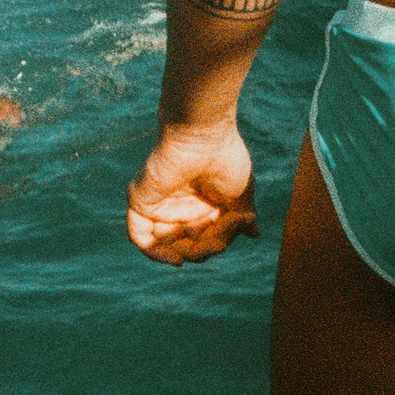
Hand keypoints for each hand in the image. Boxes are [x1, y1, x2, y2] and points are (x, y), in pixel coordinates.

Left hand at [127, 123, 259, 263]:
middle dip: (209, 246)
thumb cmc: (225, 157)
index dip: (224, 238)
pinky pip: (140, 236)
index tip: (241, 220)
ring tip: (206, 244)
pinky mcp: (141, 202)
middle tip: (226, 230)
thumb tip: (254, 234)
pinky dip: (156, 254)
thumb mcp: (240, 194)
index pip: (208, 237)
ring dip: (188, 253)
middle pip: (189, 245)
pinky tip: (176, 259)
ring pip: (167, 245)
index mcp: (201, 205)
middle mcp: (179, 207)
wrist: (203, 135)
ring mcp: (159, 205)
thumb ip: (242, 218)